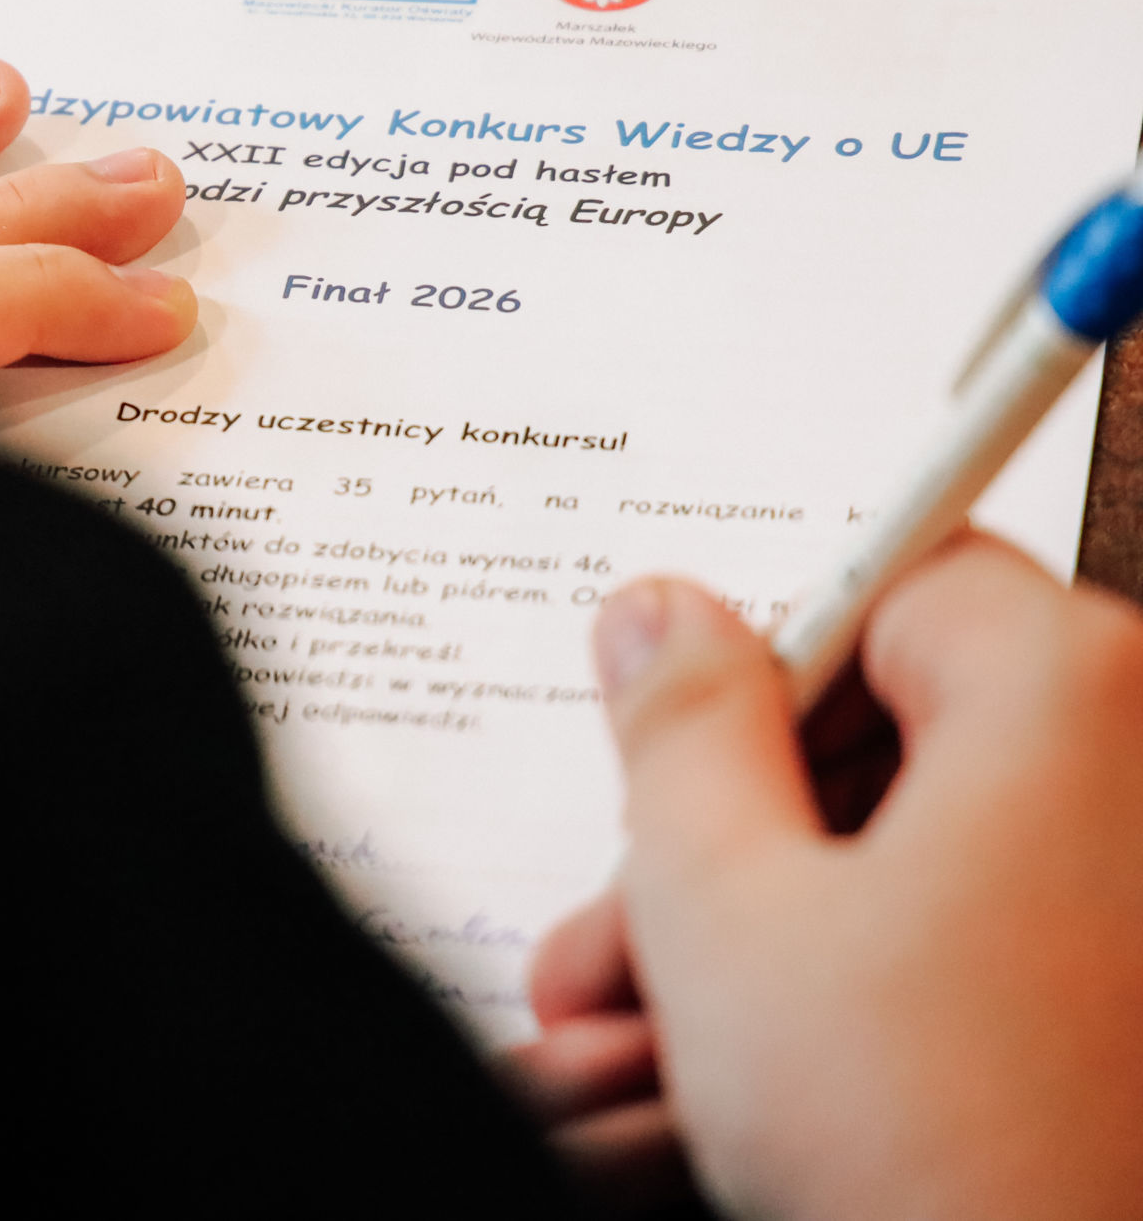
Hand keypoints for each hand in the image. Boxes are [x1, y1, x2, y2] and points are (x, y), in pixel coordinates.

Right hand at [549, 537, 1142, 1220]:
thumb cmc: (945, 1159)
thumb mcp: (724, 910)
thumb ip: (678, 728)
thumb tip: (659, 613)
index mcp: (1072, 696)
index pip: (884, 574)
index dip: (755, 668)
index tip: (679, 742)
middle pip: (911, 726)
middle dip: (744, 825)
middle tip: (639, 918)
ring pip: (946, 846)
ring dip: (792, 920)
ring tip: (672, 1029)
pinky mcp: (1137, 994)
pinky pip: (1010, 936)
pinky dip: (897, 982)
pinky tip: (785, 1069)